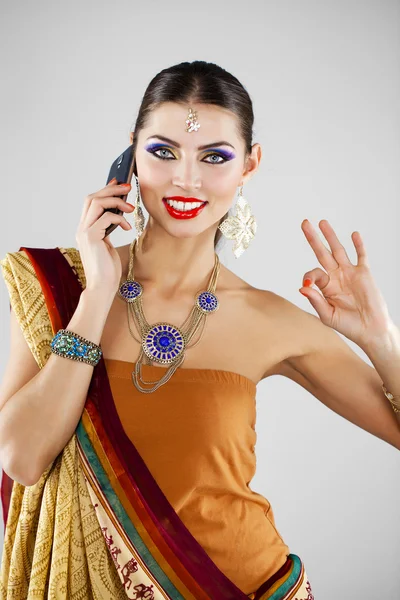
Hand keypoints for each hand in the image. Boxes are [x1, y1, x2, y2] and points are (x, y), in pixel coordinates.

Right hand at [75, 177, 134, 299]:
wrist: (102, 287)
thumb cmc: (107, 269)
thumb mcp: (108, 243)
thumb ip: (108, 228)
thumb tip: (118, 212)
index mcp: (85, 228)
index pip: (91, 202)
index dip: (105, 189)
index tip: (118, 183)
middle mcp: (82, 228)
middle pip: (92, 197)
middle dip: (111, 189)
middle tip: (128, 187)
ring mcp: (84, 232)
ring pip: (96, 203)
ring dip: (115, 200)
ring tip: (130, 207)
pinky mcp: (90, 238)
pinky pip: (105, 217)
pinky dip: (118, 218)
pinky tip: (126, 227)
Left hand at [299, 219, 392, 347]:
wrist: (370, 330)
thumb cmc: (348, 326)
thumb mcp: (327, 316)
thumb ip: (315, 300)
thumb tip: (302, 287)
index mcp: (325, 287)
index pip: (313, 273)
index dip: (308, 276)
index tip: (307, 284)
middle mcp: (336, 277)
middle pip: (322, 253)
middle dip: (313, 239)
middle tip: (305, 223)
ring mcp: (350, 273)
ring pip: (338, 250)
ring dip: (331, 236)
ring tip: (322, 222)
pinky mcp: (364, 274)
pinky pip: (361, 256)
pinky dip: (358, 245)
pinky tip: (354, 234)